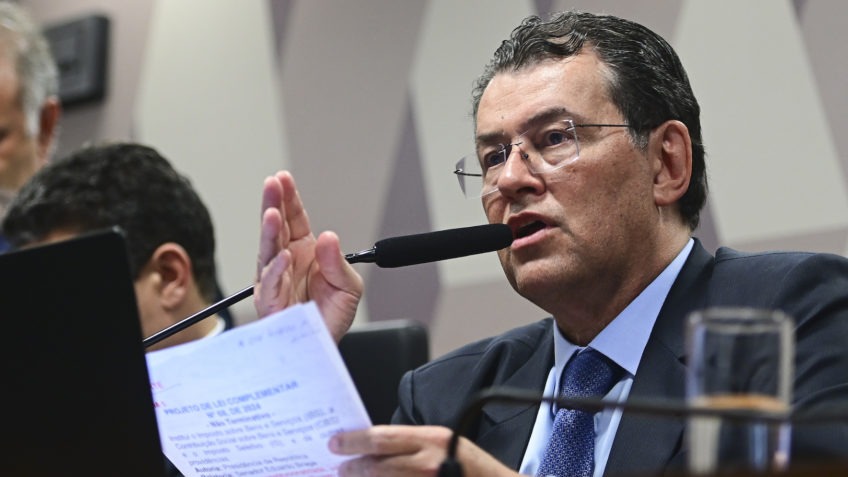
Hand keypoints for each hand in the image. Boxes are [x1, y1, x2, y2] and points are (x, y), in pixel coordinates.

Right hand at [254, 171, 362, 341]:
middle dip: (273, 204)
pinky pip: (270, 283)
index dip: (289, 199)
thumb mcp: (348, 286)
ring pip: (268, 251)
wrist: (322, 347)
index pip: (294, 219)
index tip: (283, 179)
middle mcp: (286, 262)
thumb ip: (338, 262)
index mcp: (304, 252)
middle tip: (272, 184)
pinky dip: (277, 269)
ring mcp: (275, 280)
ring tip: (272, 213)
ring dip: (269, 231)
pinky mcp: (269, 301)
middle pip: (276, 228)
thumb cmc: (330, 318)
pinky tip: (284, 256)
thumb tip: (329, 237)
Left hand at [329, 425, 518, 476]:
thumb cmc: (469, 466)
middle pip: (376, 466)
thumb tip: (373, 446)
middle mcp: (428, 462)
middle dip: (353, 467)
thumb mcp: (444, 441)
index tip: (335, 443)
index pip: (381, 437)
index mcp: (431, 439)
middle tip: (340, 467)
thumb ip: (411, 443)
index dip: (353, 441)